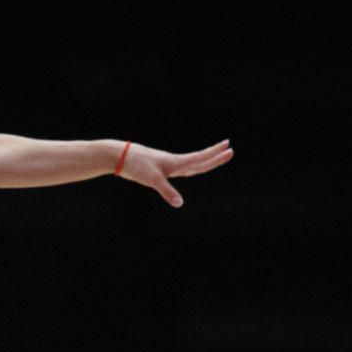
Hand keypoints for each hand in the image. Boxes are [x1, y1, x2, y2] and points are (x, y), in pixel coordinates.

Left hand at [119, 139, 233, 207]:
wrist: (121, 156)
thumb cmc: (137, 166)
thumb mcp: (153, 179)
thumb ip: (167, 192)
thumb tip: (180, 204)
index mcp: (176, 163)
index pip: (200, 159)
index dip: (214, 155)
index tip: (229, 148)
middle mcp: (174, 162)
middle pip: (199, 160)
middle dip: (215, 157)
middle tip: (230, 150)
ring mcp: (167, 164)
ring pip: (190, 163)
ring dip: (204, 160)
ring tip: (216, 156)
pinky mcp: (159, 168)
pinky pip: (179, 168)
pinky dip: (189, 167)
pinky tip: (188, 168)